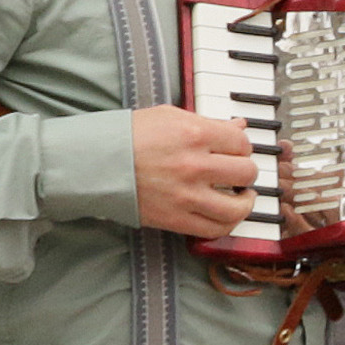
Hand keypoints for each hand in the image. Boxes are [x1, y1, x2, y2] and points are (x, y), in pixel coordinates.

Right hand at [132, 104, 257, 237]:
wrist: (98, 163)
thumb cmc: (130, 136)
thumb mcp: (170, 116)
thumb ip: (208, 122)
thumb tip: (239, 126)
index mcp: (195, 133)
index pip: (242, 143)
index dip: (243, 147)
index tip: (237, 150)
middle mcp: (195, 165)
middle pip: (246, 173)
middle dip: (246, 171)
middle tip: (240, 171)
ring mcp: (187, 195)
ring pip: (237, 207)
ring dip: (246, 202)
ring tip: (243, 196)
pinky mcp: (176, 218)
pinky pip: (215, 228)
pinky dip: (227, 223)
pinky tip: (227, 214)